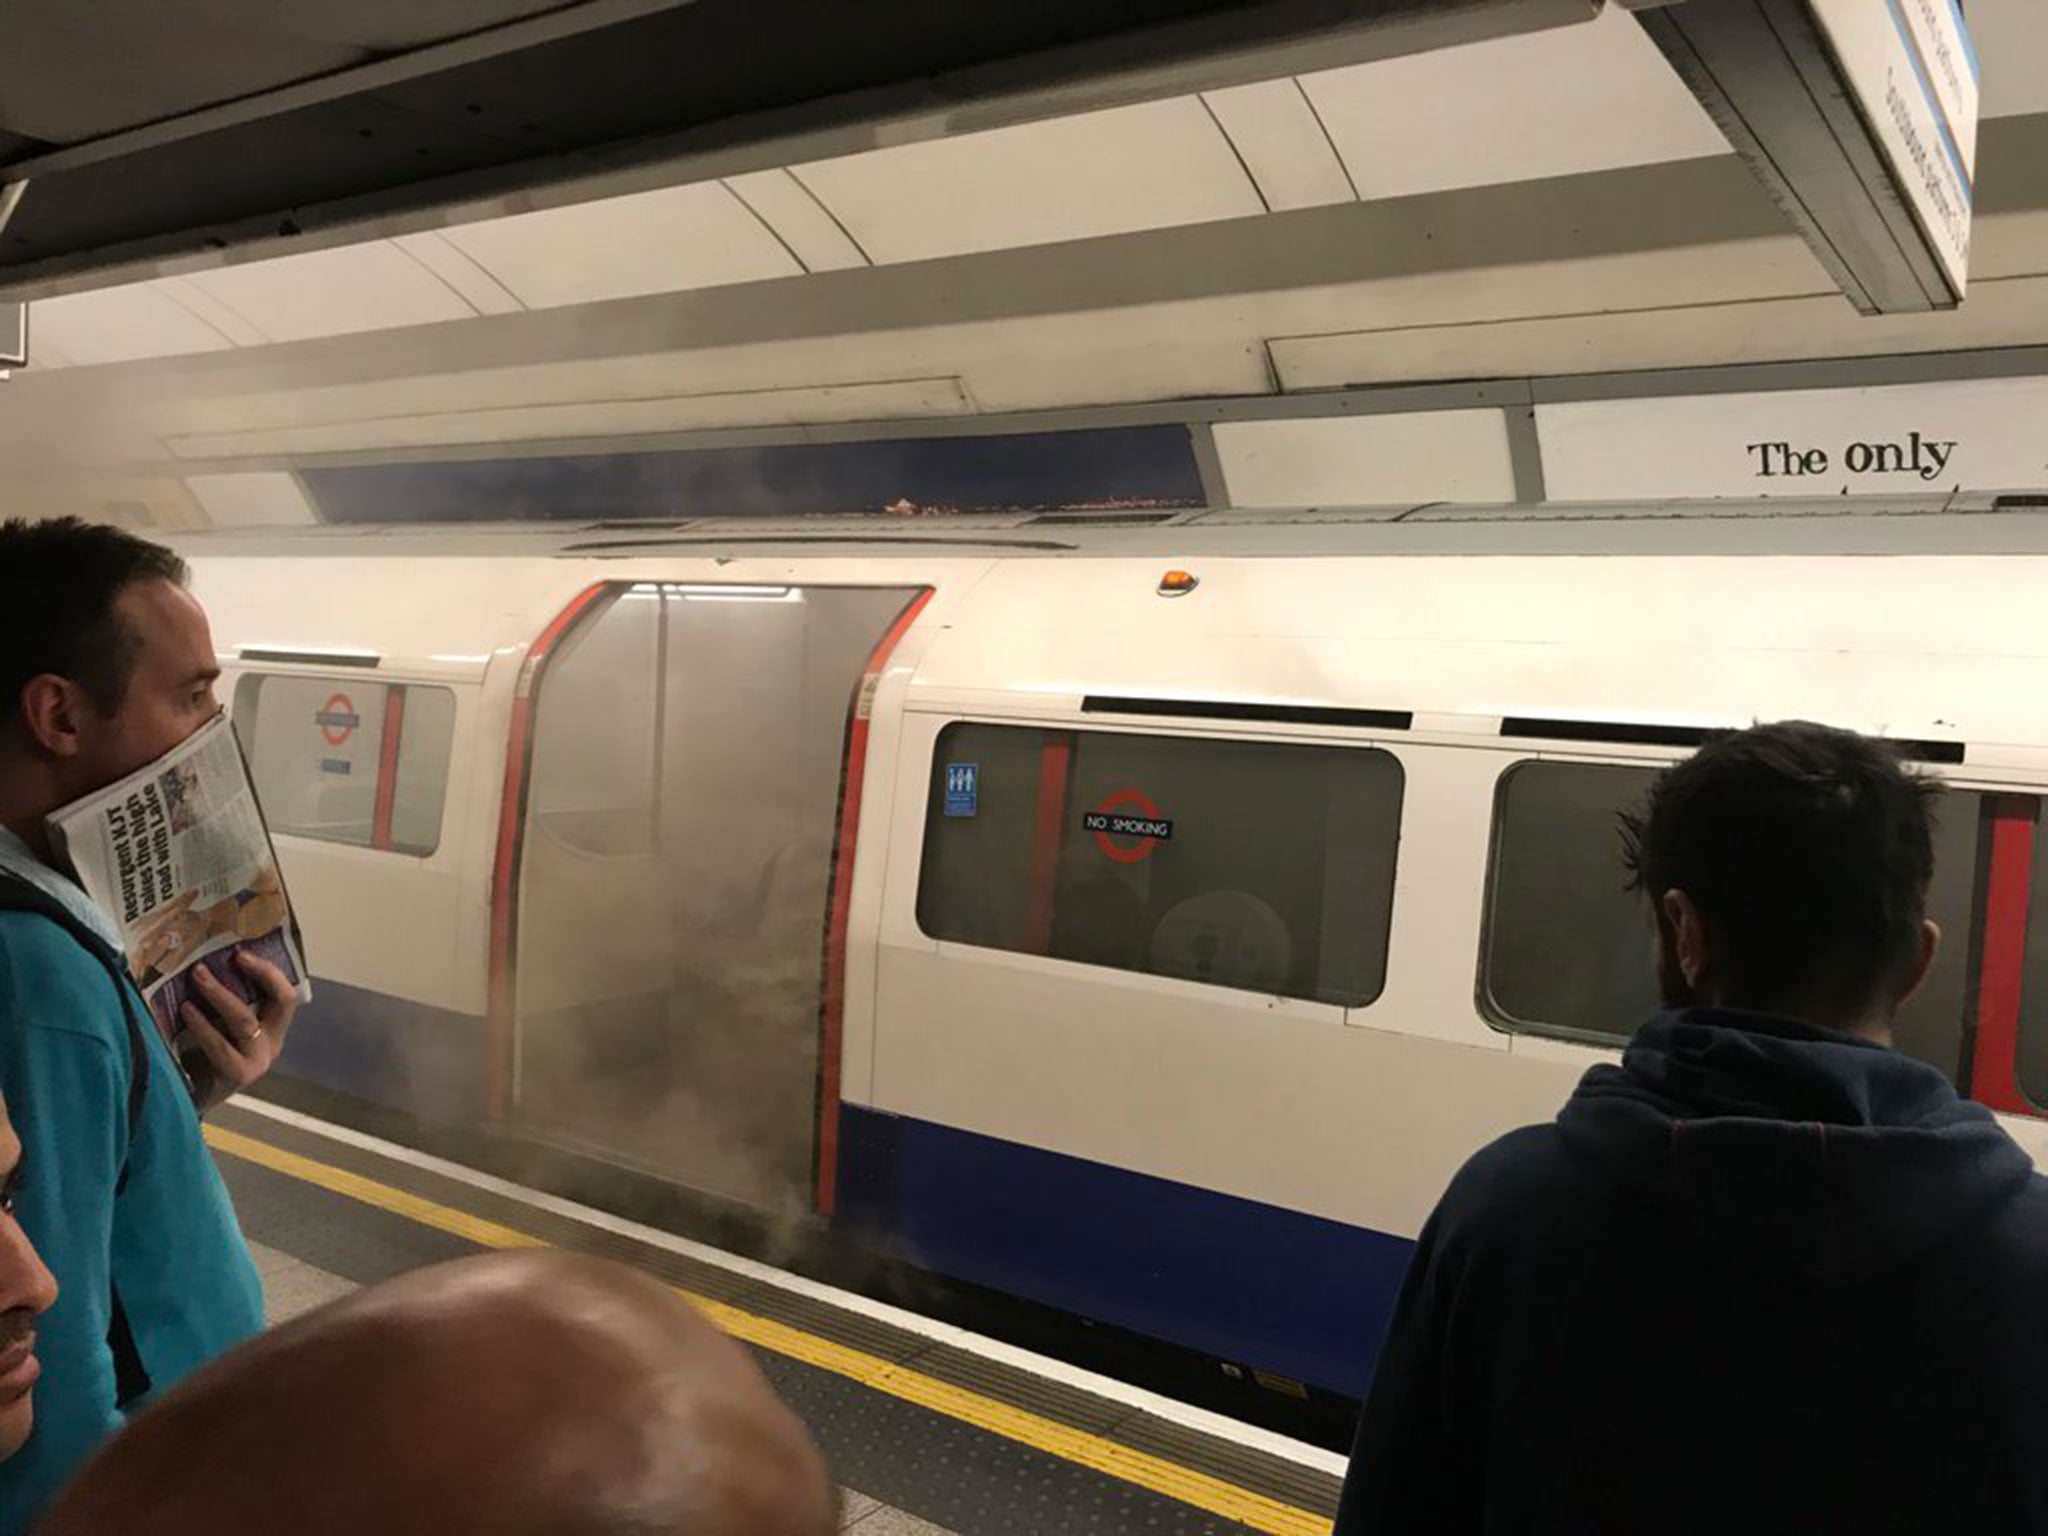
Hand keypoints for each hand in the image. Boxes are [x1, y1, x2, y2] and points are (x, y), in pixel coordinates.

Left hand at [177, 952, 299, 1111]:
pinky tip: (186, 1010)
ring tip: (197, 976)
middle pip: (280, 1001)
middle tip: (228, 957)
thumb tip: (203, 962)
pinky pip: (220, 1044)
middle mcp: (271, 1044)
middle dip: (258, 973)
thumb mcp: (219, 1028)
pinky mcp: (237, 1075)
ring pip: (245, 1020)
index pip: (286, 995)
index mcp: (272, 1029)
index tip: (242, 953)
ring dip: (219, 993)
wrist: (186, 1102)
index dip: (270, 972)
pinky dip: (202, 1024)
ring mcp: (257, 1061)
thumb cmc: (200, 1058)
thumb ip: (221, 1005)